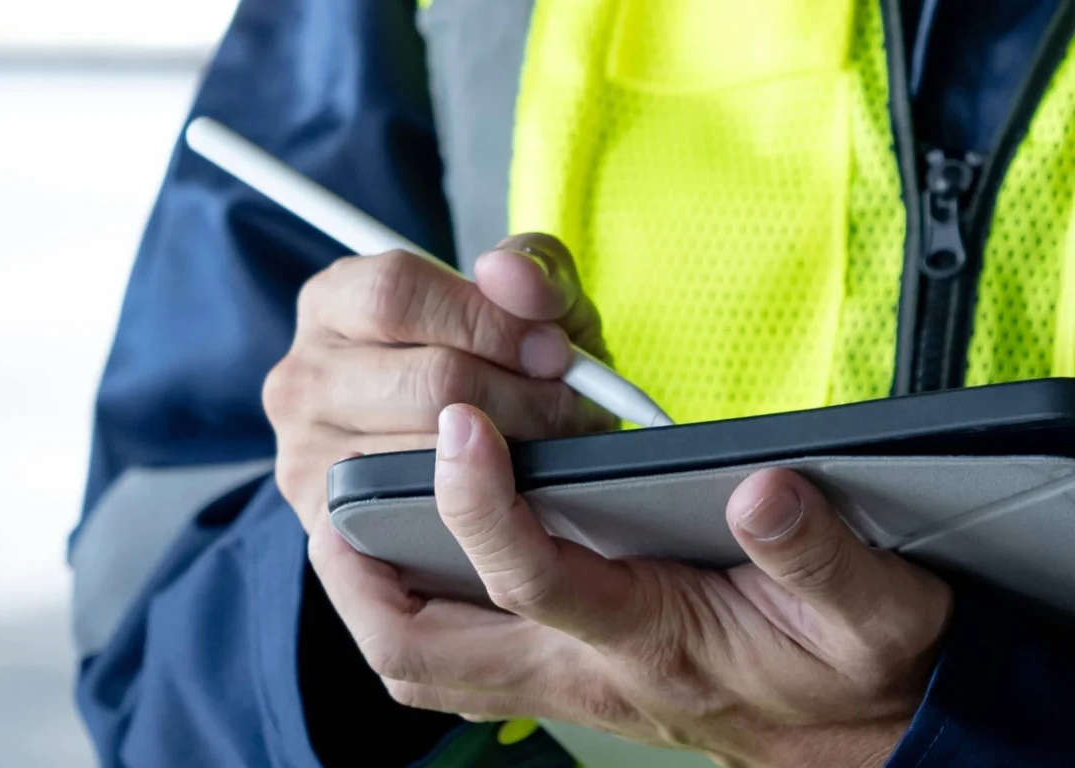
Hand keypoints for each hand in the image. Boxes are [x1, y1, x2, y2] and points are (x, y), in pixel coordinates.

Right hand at [264, 234, 613, 529]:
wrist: (482, 464)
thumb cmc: (501, 368)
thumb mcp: (527, 307)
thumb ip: (532, 270)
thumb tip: (505, 271)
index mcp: (334, 303)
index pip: (397, 293)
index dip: (489, 320)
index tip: (554, 350)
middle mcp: (302, 378)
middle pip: (427, 381)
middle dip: (521, 397)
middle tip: (571, 410)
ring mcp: (305, 455)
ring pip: (430, 458)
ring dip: (517, 459)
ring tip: (556, 451)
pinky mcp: (327, 525)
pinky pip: (417, 519)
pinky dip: (479, 509)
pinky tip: (512, 495)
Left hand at [309, 406, 953, 767]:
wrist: (865, 731)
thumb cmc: (857, 668)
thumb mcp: (874, 610)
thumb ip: (820, 555)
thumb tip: (763, 489)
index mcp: (652, 637)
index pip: (535, 577)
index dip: (484, 503)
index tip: (467, 423)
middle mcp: (585, 669)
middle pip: (427, 650)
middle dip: (361, 577)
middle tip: (341, 497)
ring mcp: (567, 681)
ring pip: (426, 662)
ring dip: (374, 595)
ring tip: (355, 521)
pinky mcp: (568, 675)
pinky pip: (457, 660)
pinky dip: (418, 610)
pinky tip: (425, 557)